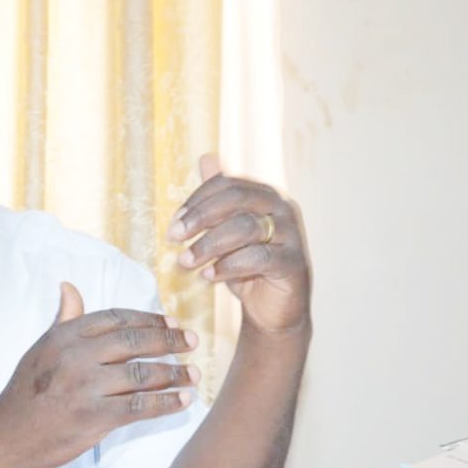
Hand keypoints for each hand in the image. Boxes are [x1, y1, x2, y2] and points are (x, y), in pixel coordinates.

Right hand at [0, 283, 199, 467]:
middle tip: (191, 341)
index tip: (171, 321)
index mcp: (66, 335)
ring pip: (141, 373)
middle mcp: (76, 356)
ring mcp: (85, 386)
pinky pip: (139, 406)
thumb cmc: (25, 392)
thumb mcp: (41, 348)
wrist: (5, 436)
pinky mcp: (93, 417)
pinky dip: (166, 402)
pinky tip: (184, 400)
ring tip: (195, 374)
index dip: (148, 318)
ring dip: (174, 373)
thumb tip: (69, 287)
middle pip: (134, 341)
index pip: (116, 318)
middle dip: (168, 339)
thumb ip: (64, 319)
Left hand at [167, 154, 310, 334]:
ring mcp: (292, 234)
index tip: (173, 223)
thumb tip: (206, 157)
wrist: (273, 309)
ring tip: (186, 262)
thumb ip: (218, 198)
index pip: (227, 184)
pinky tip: (208, 276)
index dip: (197, 200)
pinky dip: (228, 266)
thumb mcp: (227, 231)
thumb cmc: (247, 267)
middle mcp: (282, 208)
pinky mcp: (294, 263)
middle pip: (237, 198)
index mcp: (265, 195)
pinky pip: (259, 258)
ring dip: (209, 244)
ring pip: (246, 227)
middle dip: (200, 217)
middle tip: (174, 237)